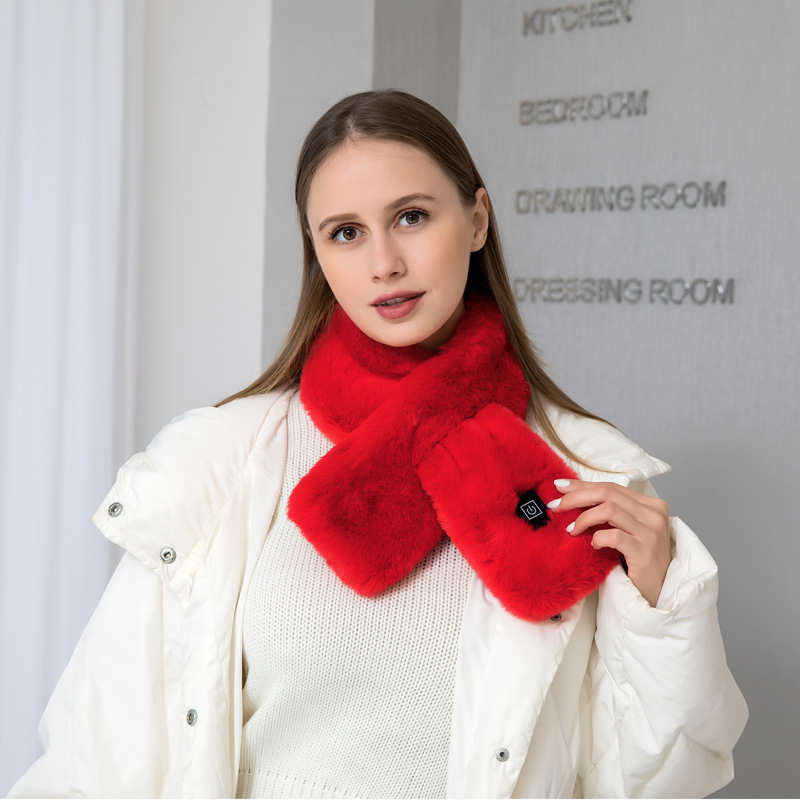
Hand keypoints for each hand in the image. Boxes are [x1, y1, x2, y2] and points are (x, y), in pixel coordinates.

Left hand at [548, 479, 671, 606]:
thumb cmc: (638, 559)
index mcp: (650, 504)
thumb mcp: (626, 529)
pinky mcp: (645, 552)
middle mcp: (654, 514)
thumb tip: (572, 495)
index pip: (611, 487)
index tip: (560, 487)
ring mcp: (651, 533)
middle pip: (607, 493)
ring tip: (572, 530)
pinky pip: (614, 536)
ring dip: (583, 518)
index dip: (582, 485)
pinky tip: (593, 545)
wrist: (658, 591)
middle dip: (576, 497)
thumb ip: (609, 511)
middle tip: (556, 506)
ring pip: (609, 510)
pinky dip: (598, 537)